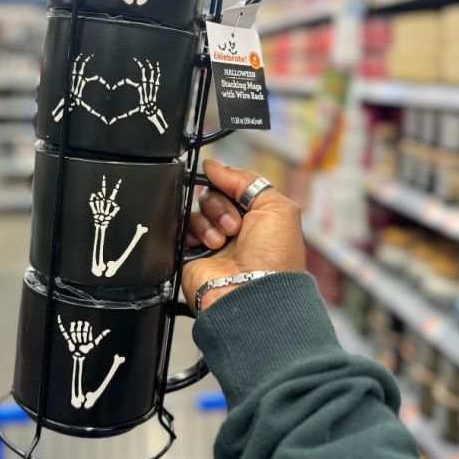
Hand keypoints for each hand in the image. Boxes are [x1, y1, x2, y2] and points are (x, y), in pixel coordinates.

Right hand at [183, 159, 305, 310]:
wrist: (252, 293)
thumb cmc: (273, 258)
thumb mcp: (276, 207)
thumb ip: (246, 180)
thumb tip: (213, 165)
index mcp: (257, 216)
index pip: (233, 185)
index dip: (230, 184)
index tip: (229, 188)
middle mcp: (235, 228)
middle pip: (212, 194)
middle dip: (221, 206)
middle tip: (235, 227)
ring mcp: (212, 241)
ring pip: (196, 210)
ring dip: (210, 221)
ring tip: (223, 242)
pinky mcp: (192, 253)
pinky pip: (182, 227)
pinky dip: (195, 233)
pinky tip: (209, 246)